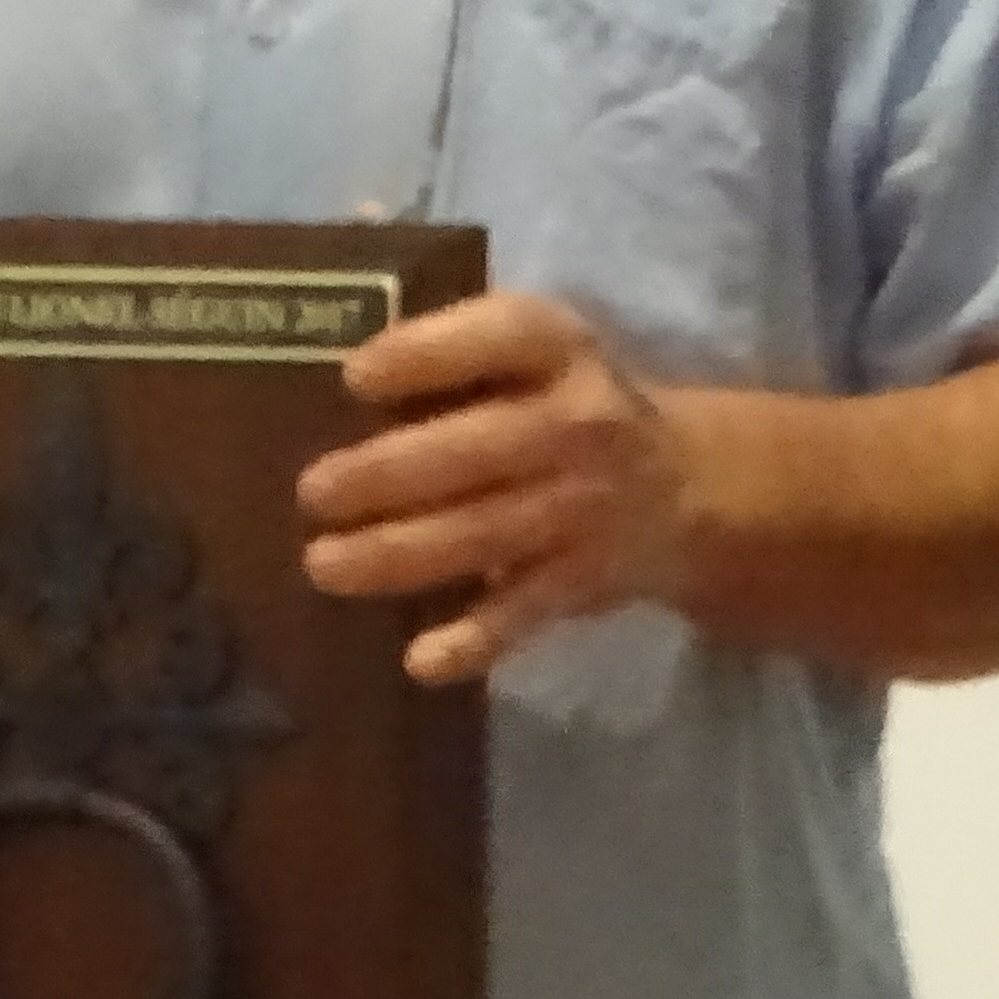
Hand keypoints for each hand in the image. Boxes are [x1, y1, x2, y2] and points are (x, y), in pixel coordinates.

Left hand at [299, 290, 688, 682]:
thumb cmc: (563, 398)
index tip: (355, 379)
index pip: (499, 337)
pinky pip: (525, 614)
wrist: (685, 483)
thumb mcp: (534, 346)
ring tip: (323, 564)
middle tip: (312, 493)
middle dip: (388, 475)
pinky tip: (422, 660)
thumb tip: (349, 359)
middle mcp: (579, 423)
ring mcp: (583, 508)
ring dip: (400, 555)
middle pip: (477, 450)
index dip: (427, 356)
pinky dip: (476, 640)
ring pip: (484, 535)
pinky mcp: (582, 581)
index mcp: (558, 347)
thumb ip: (457, 347)